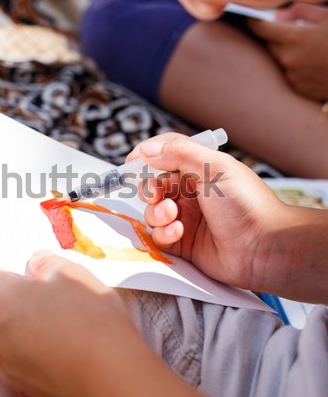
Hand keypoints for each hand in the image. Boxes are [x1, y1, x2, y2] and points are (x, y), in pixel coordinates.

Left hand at [0, 252, 207, 396]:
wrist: (111, 380)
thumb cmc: (91, 320)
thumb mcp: (73, 274)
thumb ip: (46, 262)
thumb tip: (35, 263)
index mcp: (0, 300)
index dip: (3, 267)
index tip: (26, 269)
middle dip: (20, 297)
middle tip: (54, 294)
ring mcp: (7, 364)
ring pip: (10, 333)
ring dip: (29, 324)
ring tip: (66, 324)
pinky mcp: (23, 386)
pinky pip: (23, 358)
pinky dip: (37, 350)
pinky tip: (66, 348)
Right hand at [127, 133, 292, 293]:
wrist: (264, 247)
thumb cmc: (246, 203)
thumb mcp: (214, 168)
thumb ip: (179, 153)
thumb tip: (146, 149)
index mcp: (199, 170)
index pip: (166, 156)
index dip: (147, 156)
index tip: (131, 161)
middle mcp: (190, 193)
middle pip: (154, 185)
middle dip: (149, 189)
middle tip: (156, 194)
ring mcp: (185, 218)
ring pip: (153, 212)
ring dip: (157, 213)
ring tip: (174, 215)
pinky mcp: (182, 244)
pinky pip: (159, 236)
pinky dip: (164, 233)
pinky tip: (178, 232)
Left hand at [248, 3, 327, 100]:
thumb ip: (301, 12)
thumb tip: (281, 15)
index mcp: (293, 39)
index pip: (261, 29)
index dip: (254, 22)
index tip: (251, 18)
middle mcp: (287, 59)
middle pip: (268, 45)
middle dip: (275, 37)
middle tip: (290, 31)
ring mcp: (292, 76)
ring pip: (279, 60)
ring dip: (287, 53)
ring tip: (310, 49)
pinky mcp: (298, 88)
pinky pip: (289, 73)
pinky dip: (295, 66)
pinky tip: (314, 63)